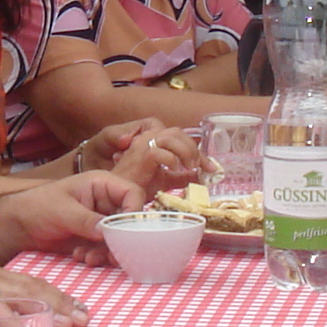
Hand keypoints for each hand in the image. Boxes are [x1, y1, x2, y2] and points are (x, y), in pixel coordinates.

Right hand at [86, 118, 200, 191]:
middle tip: (199, 167)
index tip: (210, 167)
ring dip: (185, 152)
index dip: (197, 149)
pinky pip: (161, 152)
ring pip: (172, 137)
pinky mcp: (141, 156)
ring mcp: (143, 145)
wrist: (116, 194)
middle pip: (178, 132)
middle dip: (193, 148)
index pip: (180, 136)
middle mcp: (148, 138)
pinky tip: (174, 171)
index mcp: (153, 141)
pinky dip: (172, 160)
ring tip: (189, 168)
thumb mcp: (165, 179)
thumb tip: (202, 176)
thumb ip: (182, 176)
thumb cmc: (136, 185)